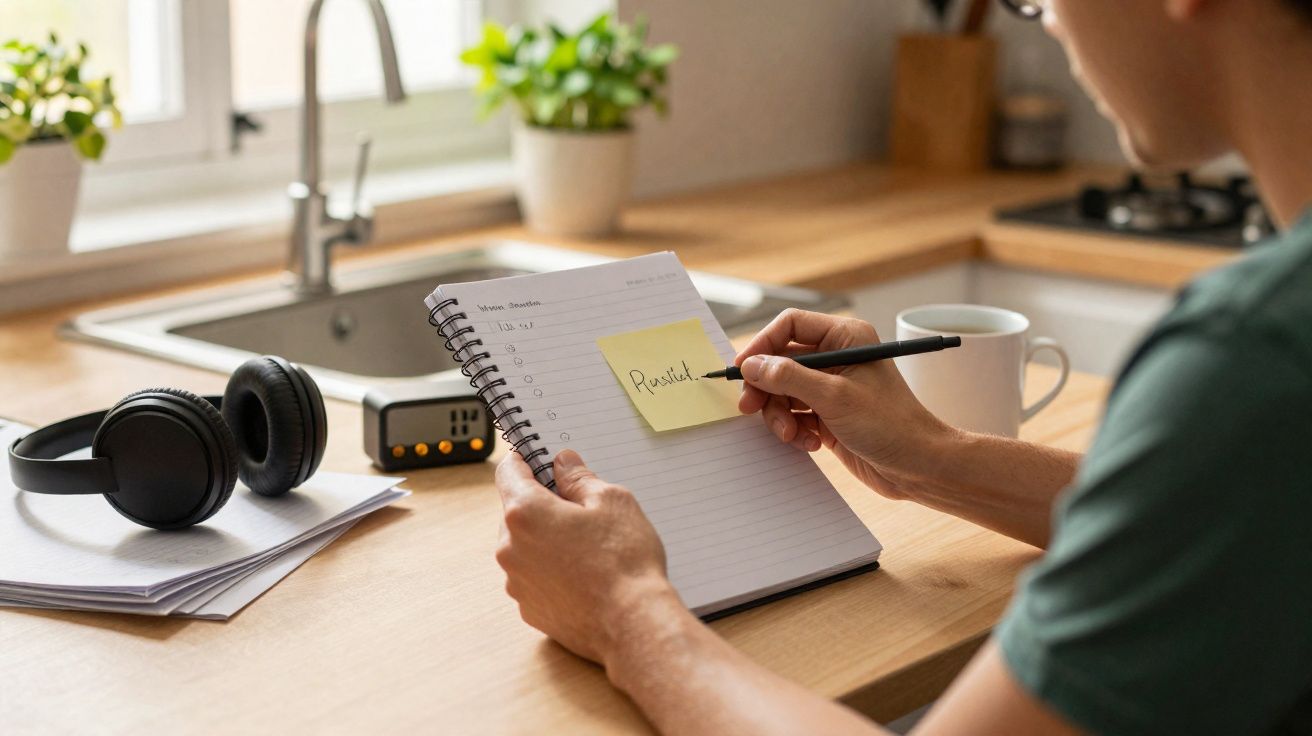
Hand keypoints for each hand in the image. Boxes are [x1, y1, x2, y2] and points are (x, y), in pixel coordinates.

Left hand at [494, 448, 679, 665]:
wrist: (634, 624)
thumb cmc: (624, 562)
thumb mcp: (612, 501)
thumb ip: (579, 478)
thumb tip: (563, 465)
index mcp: (525, 513)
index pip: (508, 472)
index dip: (525, 460)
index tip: (538, 458)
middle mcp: (510, 548)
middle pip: (517, 511)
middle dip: (543, 504)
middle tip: (581, 508)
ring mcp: (517, 583)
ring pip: (525, 546)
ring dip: (546, 539)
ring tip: (588, 547)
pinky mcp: (529, 609)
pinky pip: (534, 577)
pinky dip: (551, 570)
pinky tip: (584, 574)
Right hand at [736, 308, 953, 499]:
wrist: (919, 467)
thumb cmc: (891, 425)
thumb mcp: (835, 397)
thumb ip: (789, 378)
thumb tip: (751, 366)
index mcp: (846, 337)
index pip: (790, 326)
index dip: (762, 345)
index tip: (742, 369)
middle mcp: (837, 357)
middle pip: (780, 361)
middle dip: (766, 387)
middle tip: (750, 408)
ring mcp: (831, 387)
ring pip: (783, 391)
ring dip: (779, 415)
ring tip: (790, 435)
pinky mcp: (828, 414)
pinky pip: (794, 415)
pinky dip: (794, 430)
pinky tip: (810, 443)